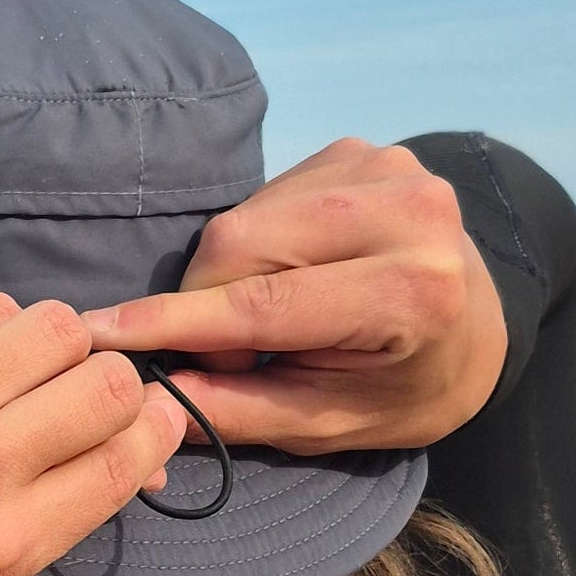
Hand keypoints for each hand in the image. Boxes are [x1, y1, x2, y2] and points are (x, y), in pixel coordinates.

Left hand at [0, 294, 189, 575]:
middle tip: (77, 398)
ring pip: (56, 328)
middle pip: (106, 385)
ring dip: (55, 348)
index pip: (126, 460)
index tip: (144, 421)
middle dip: (109, 387)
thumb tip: (141, 451)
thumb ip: (56, 512)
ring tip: (19, 373)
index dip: (153, 432)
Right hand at [80, 138, 506, 454]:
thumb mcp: (331, 425)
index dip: (175, 322)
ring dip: (228, 277)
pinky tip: (289, 276)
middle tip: (230, 361)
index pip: (266, 305)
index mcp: (416, 293)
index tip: (100, 332)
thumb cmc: (403, 388)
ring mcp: (387, 167)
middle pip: (241, 245)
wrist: (475, 330)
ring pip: (243, 219)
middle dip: (204, 306)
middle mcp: (410, 213)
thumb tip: (158, 400)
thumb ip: (242, 412)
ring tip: (269, 324)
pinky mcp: (361, 150)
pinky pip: (262, 198)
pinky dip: (254, 247)